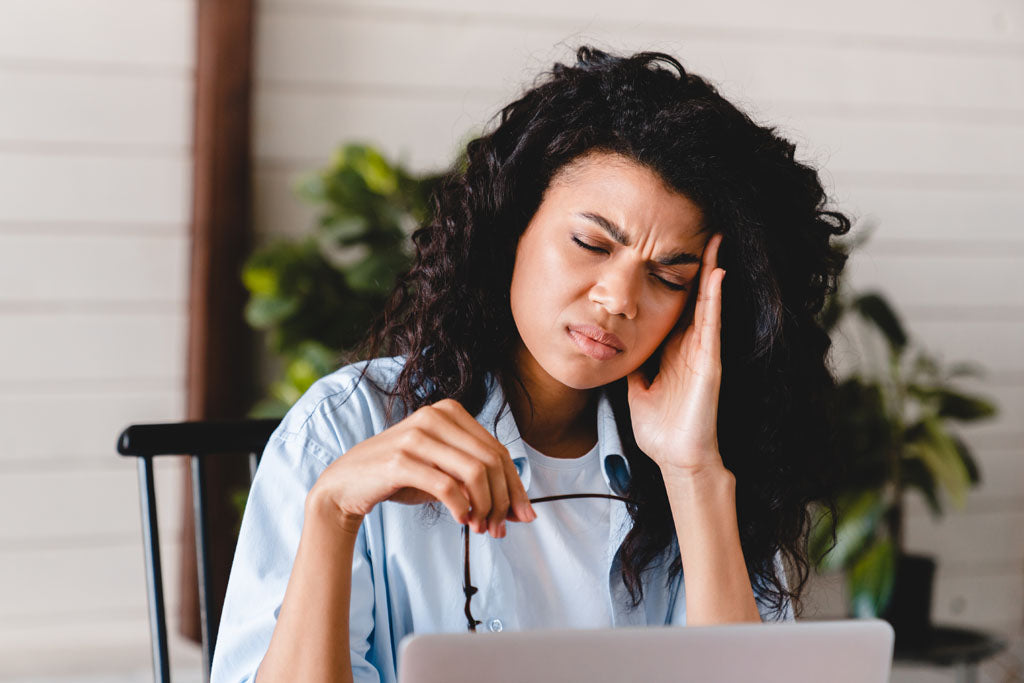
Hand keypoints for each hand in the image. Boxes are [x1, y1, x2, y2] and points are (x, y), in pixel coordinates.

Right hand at [309, 398, 535, 537]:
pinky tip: (463, 520)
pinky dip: (462, 507)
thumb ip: (477, 481)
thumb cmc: (400, 477)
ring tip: (481, 528)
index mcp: (450, 412)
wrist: (346, 484)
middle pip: (492, 461)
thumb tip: (520, 509)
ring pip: (475, 472)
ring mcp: (417, 435)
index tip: (524, 515)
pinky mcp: (401, 460)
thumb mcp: (443, 471)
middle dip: (503, 500)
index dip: (515, 485)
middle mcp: (435, 416)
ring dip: (485, 507)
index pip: (498, 450)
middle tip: (500, 528)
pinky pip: (447, 486)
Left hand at [625, 232, 726, 477]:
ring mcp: (702, 353)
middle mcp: (689, 348)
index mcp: (672, 352)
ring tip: (716, 240)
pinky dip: (715, 299)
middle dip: (697, 266)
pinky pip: (712, 324)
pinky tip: (717, 275)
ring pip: (708, 304)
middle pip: (694, 298)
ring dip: (712, 272)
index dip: (673, 281)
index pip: (674, 308)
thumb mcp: (637, 390)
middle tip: (702, 232)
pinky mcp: (710, 363)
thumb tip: (617, 348)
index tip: (669, 252)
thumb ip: (633, 367)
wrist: (676, 459)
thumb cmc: (660, 430)